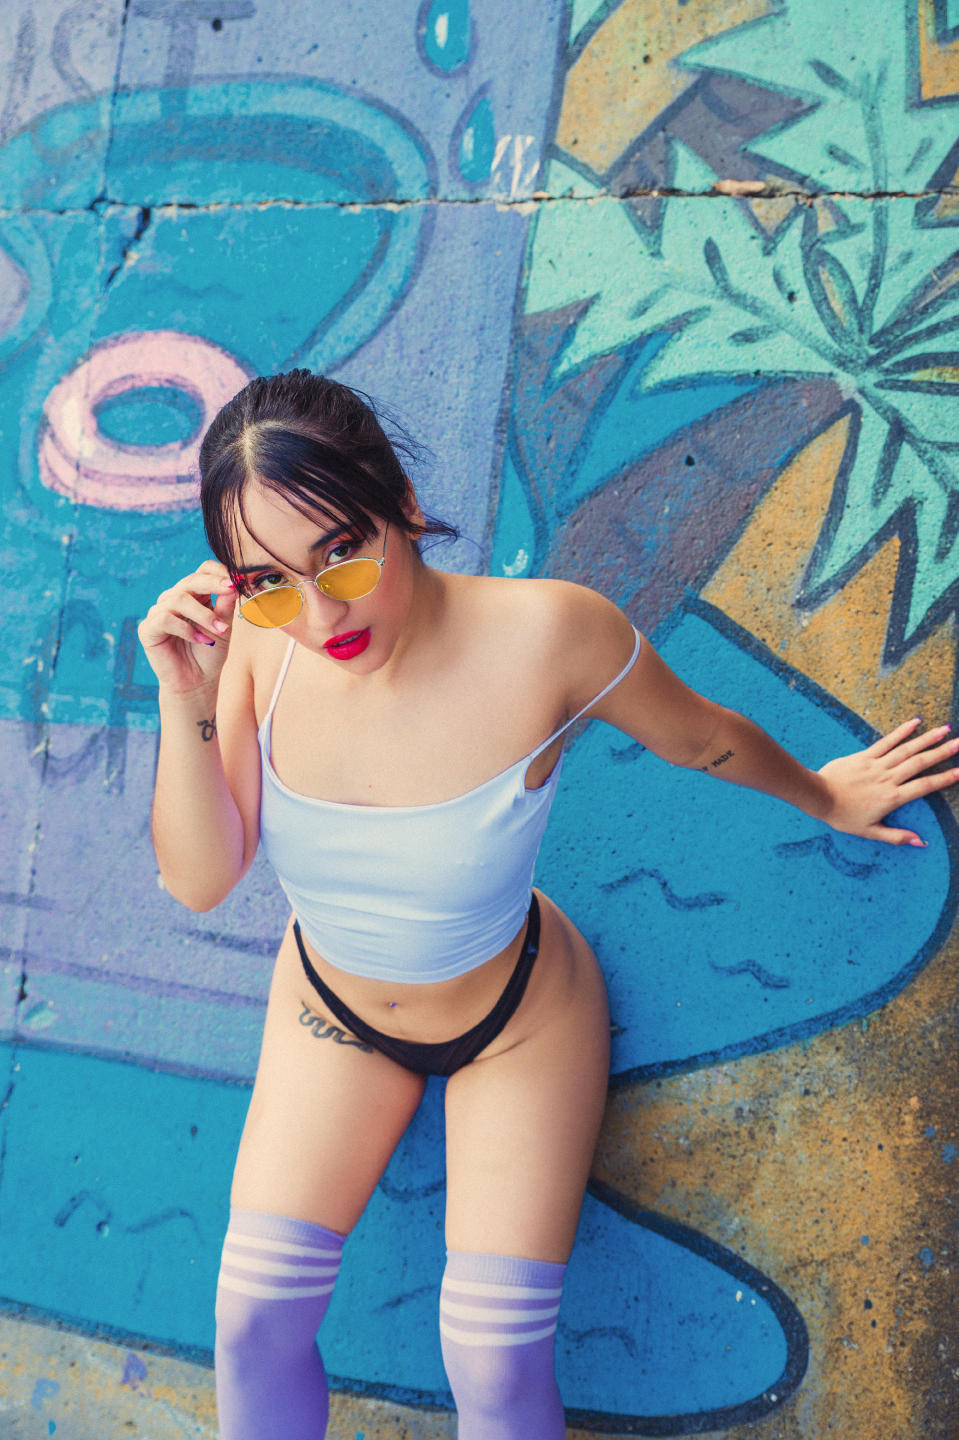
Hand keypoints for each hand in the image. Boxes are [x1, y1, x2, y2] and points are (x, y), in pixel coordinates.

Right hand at [138, 560, 238, 694]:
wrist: (197, 682)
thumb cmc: (210, 654)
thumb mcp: (223, 627)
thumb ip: (225, 606)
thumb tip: (232, 583)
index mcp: (194, 595)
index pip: (202, 571)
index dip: (217, 571)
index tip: (235, 581)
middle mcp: (174, 599)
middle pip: (190, 581)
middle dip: (212, 584)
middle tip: (231, 590)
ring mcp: (159, 612)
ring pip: (178, 599)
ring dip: (203, 614)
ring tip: (219, 630)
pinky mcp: (148, 629)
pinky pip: (165, 618)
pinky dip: (186, 628)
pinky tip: (200, 640)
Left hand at [817, 718, 958, 845]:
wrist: (818, 797)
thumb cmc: (843, 816)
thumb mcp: (870, 832)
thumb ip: (896, 836)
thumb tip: (920, 841)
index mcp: (891, 798)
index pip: (924, 786)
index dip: (944, 779)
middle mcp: (887, 778)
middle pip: (920, 763)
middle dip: (942, 753)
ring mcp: (876, 765)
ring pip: (906, 749)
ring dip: (927, 739)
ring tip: (946, 730)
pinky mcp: (864, 755)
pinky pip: (886, 741)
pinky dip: (901, 731)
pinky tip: (916, 722)